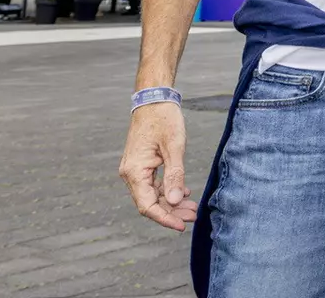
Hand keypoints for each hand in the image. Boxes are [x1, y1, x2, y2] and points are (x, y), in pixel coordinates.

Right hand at [120, 102, 197, 231]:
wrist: (154, 99)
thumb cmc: (164, 119)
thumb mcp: (174, 147)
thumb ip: (175, 175)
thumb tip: (175, 201)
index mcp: (134, 171)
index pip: (147, 205)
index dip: (164, 218)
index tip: (182, 226)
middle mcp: (130, 173)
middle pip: (149, 203)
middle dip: (171, 212)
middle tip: (193, 216)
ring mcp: (134, 169)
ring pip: (152, 195)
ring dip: (171, 202)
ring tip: (192, 207)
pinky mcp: (141, 164)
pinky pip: (152, 184)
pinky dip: (167, 191)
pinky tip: (183, 193)